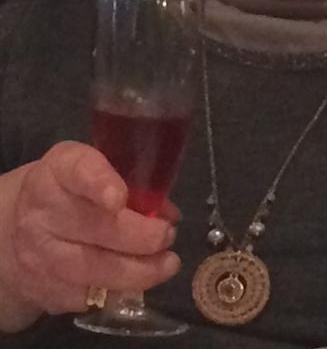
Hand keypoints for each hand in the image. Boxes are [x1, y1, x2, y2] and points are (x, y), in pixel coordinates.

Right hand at [1, 141, 180, 325]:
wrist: (16, 230)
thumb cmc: (71, 192)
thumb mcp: (94, 172)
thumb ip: (130, 183)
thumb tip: (169, 214)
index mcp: (58, 171)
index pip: (77, 171)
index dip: (99, 183)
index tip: (119, 198)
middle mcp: (42, 211)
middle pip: (94, 227)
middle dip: (140, 235)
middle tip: (167, 235)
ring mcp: (40, 254)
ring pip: (93, 268)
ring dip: (138, 271)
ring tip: (168, 264)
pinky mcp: (44, 289)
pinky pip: (88, 296)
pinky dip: (120, 290)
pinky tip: (138, 281)